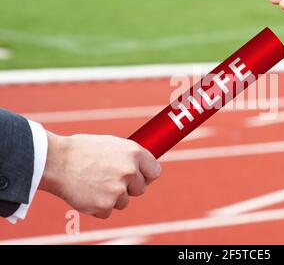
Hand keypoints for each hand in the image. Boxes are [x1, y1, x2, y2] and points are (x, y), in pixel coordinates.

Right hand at [39, 132, 160, 218]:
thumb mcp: (112, 144)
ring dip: (112, 197)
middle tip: (109, 179)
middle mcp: (129, 171)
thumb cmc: (82, 150)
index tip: (141, 177)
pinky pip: (108, 211)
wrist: (56, 161)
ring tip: (94, 183)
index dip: (147, 175)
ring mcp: (118, 190)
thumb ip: (130, 157)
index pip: (155, 171)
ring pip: (124, 202)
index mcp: (134, 153)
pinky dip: (98, 206)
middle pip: (141, 189)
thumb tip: (143, 168)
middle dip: (128, 187)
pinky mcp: (105, 205)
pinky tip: (87, 193)